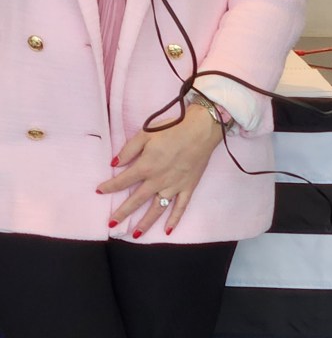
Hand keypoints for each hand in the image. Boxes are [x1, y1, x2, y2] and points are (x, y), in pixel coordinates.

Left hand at [97, 104, 224, 237]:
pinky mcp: (188, 187)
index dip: (109, 186)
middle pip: (136, 201)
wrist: (201, 128)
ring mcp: (173, 187)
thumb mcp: (147, 133)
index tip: (99, 191)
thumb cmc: (173, 128)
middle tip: (111, 223)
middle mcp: (157, 181)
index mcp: (146, 166)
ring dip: (145, 223)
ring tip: (135, 235)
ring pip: (156, 210)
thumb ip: (129, 149)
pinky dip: (174, 220)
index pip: (122, 181)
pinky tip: (167, 231)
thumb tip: (114, 164)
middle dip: (122, 213)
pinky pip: (180, 207)